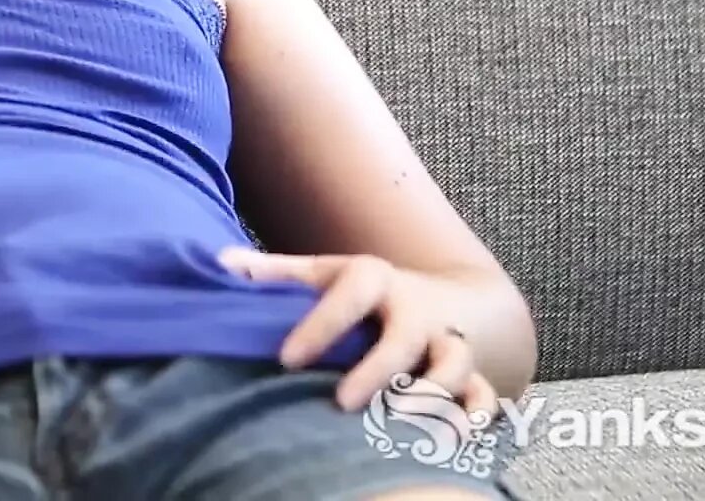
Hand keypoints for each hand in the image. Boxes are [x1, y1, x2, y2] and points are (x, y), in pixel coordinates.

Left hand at [219, 246, 496, 419]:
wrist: (448, 298)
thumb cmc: (366, 292)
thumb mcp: (323, 272)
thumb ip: (275, 273)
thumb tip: (218, 264)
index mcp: (374, 279)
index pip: (350, 292)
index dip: (320, 324)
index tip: (285, 358)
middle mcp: (416, 310)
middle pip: (404, 336)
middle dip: (377, 369)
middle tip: (342, 402)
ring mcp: (449, 341)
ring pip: (454, 365)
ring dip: (432, 396)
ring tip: (403, 423)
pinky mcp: (475, 373)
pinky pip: (486, 397)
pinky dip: (477, 417)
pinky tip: (453, 441)